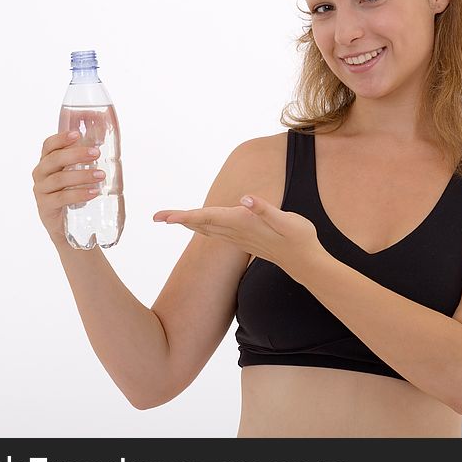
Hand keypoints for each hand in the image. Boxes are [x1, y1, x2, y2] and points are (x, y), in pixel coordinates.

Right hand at [32, 131, 103, 241]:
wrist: (65, 226)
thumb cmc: (72, 194)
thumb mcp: (77, 176)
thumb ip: (86, 162)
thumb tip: (109, 144)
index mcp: (47, 162)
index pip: (49, 146)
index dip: (61, 138)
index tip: (77, 134)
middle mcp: (40, 174)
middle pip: (54, 160)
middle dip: (76, 155)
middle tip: (96, 153)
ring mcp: (41, 191)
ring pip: (59, 179)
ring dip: (82, 175)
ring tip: (101, 175)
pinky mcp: (45, 207)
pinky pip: (61, 198)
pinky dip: (78, 194)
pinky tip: (93, 192)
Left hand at [153, 195, 324, 277]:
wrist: (306, 262)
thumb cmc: (299, 238)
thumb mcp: (286, 220)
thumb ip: (265, 209)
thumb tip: (245, 199)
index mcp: (241, 223)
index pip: (206, 218)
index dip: (184, 216)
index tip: (164, 218)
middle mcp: (236, 232)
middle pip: (201, 224)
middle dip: (179, 220)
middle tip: (156, 217)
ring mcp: (240, 238)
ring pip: (207, 230)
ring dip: (189, 223)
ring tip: (172, 219)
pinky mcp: (245, 240)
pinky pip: (217, 233)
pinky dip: (204, 227)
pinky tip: (202, 225)